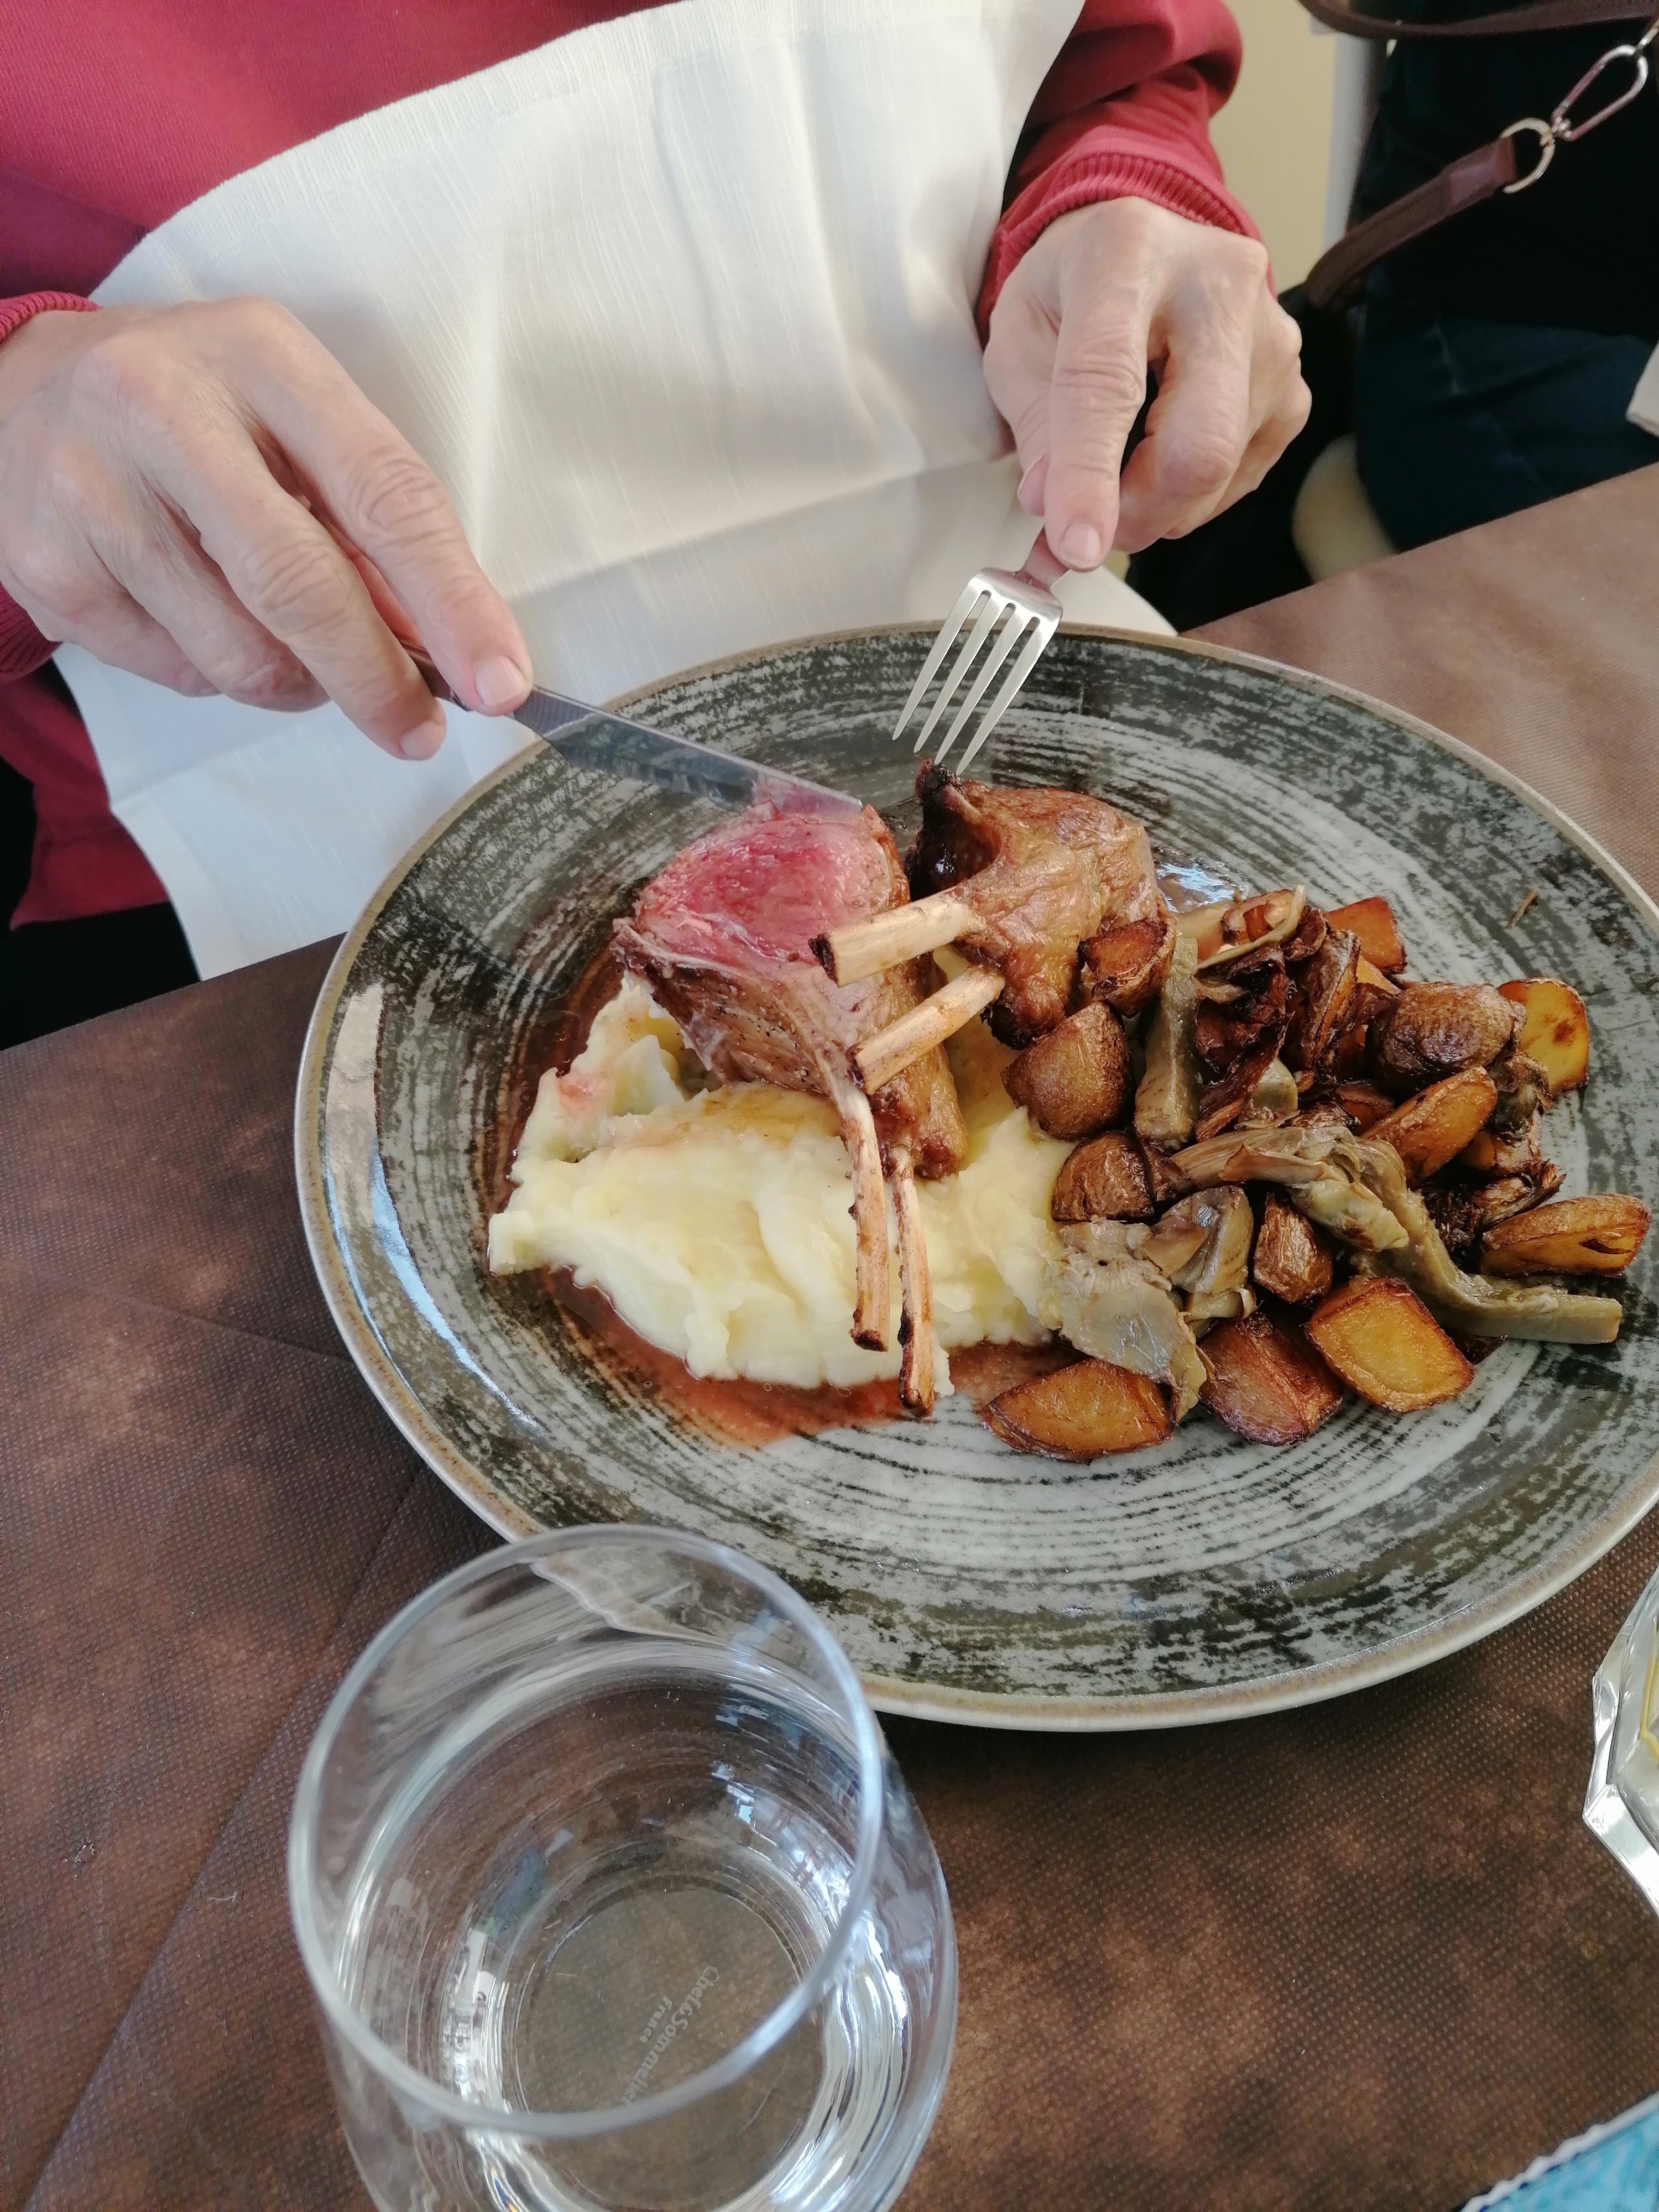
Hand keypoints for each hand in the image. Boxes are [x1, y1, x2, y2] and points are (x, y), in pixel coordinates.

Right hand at [0, 299, 531, 756]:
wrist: (20, 394)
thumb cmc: (198, 413)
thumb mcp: (293, 420)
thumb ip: (373, 523)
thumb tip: (455, 647)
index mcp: (260, 355)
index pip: (383, 493)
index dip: (453, 600)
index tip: (501, 680)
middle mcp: (164, 410)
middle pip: (301, 587)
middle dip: (377, 679)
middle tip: (420, 729)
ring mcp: (93, 491)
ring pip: (242, 653)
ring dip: (298, 681)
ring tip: (297, 647)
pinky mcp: (51, 569)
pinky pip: (181, 673)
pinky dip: (221, 673)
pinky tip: (206, 618)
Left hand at [983, 197, 1309, 564]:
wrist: (1141, 258)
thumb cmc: (1073, 297)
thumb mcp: (1020, 342)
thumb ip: (1034, 425)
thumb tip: (1053, 508)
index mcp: (1128, 252)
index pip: (1108, 382)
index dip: (1088, 475)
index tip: (1076, 547)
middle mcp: (1218, 282)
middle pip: (1198, 442)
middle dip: (1137, 512)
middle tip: (1094, 529)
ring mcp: (1271, 335)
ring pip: (1221, 469)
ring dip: (1157, 507)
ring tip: (1118, 481)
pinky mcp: (1292, 386)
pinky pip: (1244, 477)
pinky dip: (1192, 498)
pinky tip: (1160, 463)